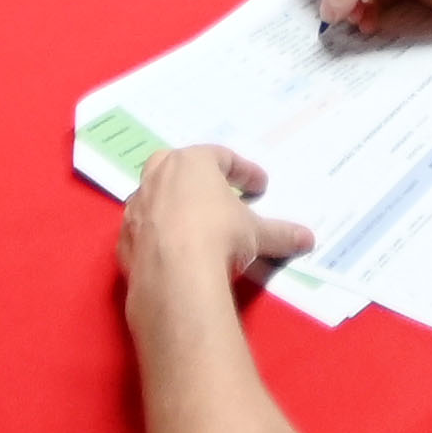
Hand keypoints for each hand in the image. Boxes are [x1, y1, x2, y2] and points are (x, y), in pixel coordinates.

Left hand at [123, 144, 313, 296]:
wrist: (174, 275)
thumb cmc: (219, 236)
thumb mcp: (257, 234)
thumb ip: (281, 233)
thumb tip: (307, 238)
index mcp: (191, 163)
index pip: (221, 157)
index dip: (244, 171)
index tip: (259, 186)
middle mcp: (158, 177)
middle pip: (176, 167)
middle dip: (197, 178)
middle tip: (217, 193)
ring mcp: (136, 208)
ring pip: (155, 197)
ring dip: (173, 206)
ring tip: (194, 225)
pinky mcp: (123, 240)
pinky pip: (143, 231)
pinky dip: (158, 236)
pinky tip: (172, 252)